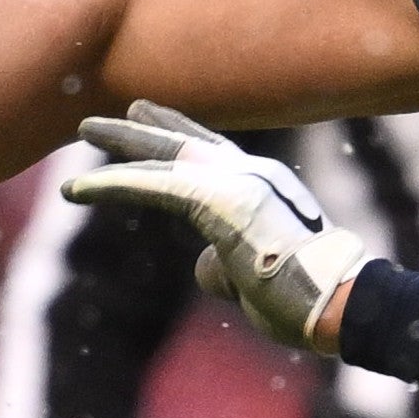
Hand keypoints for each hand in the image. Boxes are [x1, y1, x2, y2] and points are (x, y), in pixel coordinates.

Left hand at [63, 103, 371, 351]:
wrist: (339, 303)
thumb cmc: (305, 300)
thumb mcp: (256, 276)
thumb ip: (225, 262)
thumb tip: (204, 264)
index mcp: (265, 187)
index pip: (214, 150)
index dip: (178, 132)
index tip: (149, 119)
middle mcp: (252, 174)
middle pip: (186, 141)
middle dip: (145, 126)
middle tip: (108, 114)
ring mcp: (238, 183)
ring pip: (166, 156)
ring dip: (121, 143)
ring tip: (84, 129)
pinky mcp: (218, 203)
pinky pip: (154, 186)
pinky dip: (114, 185)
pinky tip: (79, 188)